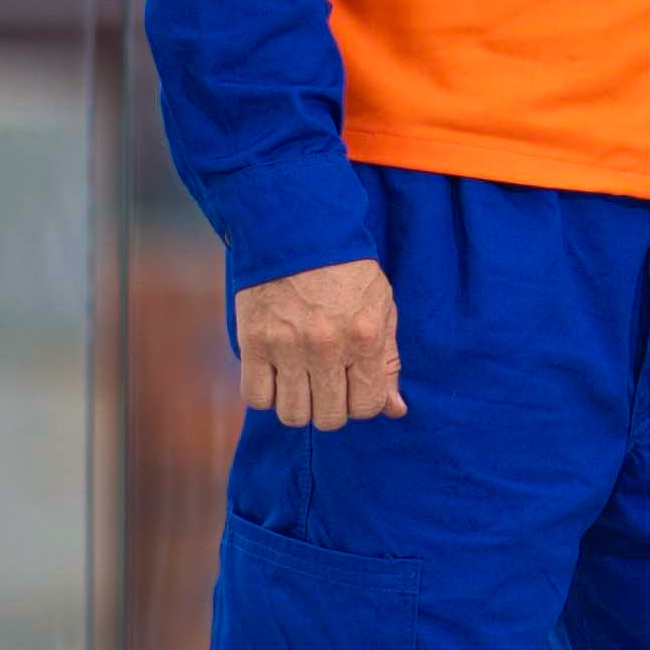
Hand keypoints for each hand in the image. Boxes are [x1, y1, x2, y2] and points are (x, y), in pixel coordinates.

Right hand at [233, 258, 406, 431]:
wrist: (297, 232)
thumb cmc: (347, 272)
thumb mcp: (382, 308)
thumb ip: (388, 361)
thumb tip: (395, 410)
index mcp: (365, 338)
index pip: (368, 405)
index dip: (362, 404)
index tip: (354, 389)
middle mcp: (326, 347)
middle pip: (329, 417)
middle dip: (332, 409)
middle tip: (327, 387)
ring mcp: (287, 347)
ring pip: (292, 414)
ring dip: (299, 406)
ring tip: (302, 383)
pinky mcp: (253, 342)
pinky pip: (255, 397)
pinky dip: (266, 395)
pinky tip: (276, 376)